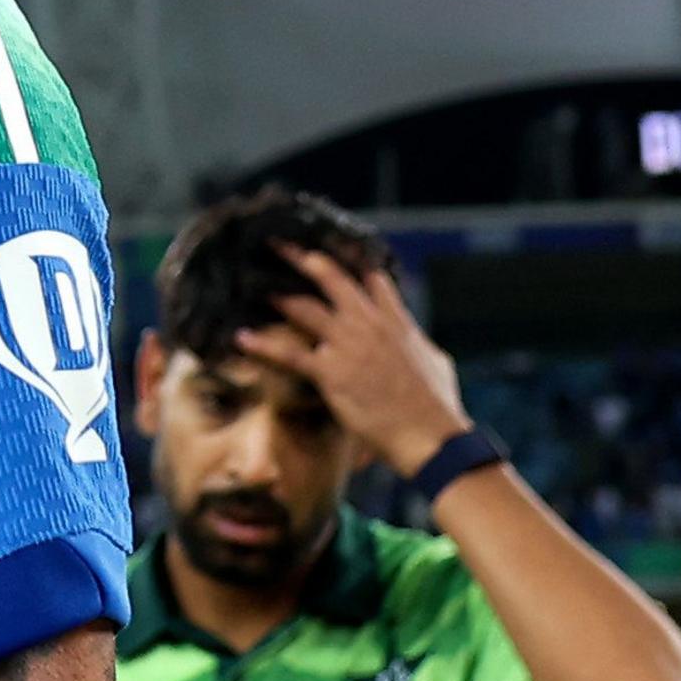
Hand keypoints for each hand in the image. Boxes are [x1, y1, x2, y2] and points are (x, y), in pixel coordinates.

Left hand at [237, 246, 470, 477]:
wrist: (430, 435)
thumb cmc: (438, 406)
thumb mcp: (436, 362)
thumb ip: (418, 343)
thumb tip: (416, 341)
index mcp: (396, 320)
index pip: (370, 278)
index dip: (348, 261)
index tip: (326, 248)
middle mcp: (369, 323)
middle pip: (330, 278)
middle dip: (301, 258)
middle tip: (278, 245)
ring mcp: (348, 344)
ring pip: (304, 307)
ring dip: (277, 296)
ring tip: (252, 286)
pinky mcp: (331, 372)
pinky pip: (289, 354)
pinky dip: (263, 346)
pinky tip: (241, 338)